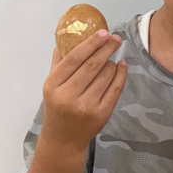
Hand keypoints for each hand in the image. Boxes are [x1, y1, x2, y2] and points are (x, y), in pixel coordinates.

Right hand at [41, 31, 127, 153]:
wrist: (63, 140)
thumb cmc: (57, 107)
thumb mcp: (51, 86)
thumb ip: (58, 63)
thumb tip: (66, 38)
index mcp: (53, 85)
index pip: (74, 58)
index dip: (90, 43)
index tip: (103, 32)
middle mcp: (69, 96)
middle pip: (93, 65)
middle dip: (107, 48)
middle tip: (116, 38)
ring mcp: (86, 106)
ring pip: (106, 74)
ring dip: (112, 62)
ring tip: (112, 57)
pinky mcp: (101, 114)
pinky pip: (116, 88)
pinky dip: (121, 74)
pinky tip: (121, 66)